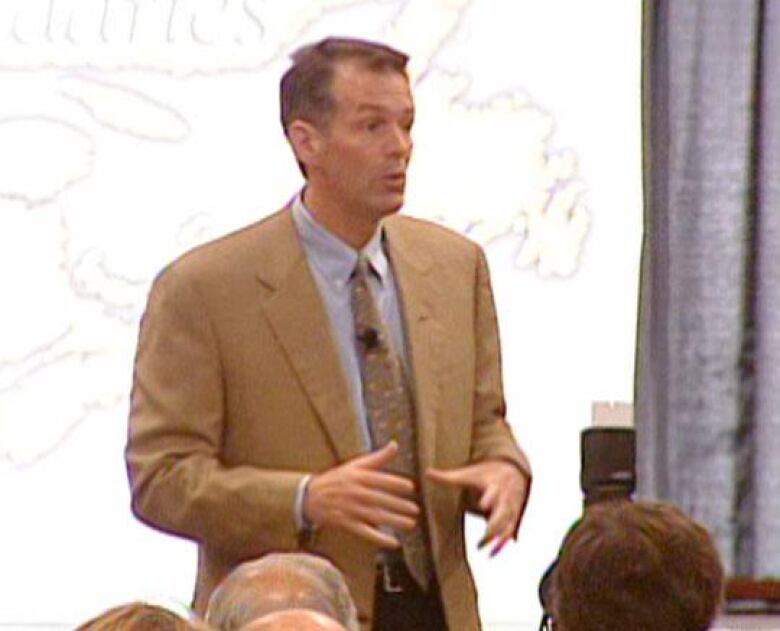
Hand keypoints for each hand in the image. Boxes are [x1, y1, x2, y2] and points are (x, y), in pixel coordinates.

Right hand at [304, 441, 419, 548]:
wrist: (310, 496)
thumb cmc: (338, 478)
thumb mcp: (355, 465)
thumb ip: (377, 458)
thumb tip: (395, 444)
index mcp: (357, 477)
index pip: (379, 480)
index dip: (394, 483)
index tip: (410, 487)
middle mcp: (354, 493)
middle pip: (379, 500)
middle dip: (398, 505)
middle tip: (415, 509)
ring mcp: (350, 509)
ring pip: (374, 516)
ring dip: (393, 521)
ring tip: (411, 524)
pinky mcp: (346, 523)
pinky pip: (364, 532)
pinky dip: (379, 538)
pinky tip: (393, 543)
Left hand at [426, 460, 530, 555]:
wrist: (511, 472)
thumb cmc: (485, 475)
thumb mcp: (469, 474)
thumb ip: (448, 477)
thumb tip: (426, 473)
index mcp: (493, 485)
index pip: (493, 492)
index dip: (489, 498)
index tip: (481, 505)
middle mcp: (505, 498)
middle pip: (503, 513)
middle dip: (494, 526)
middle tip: (481, 540)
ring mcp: (511, 509)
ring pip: (508, 525)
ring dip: (498, 539)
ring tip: (484, 551)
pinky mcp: (513, 518)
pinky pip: (511, 531)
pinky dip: (503, 542)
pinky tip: (493, 553)